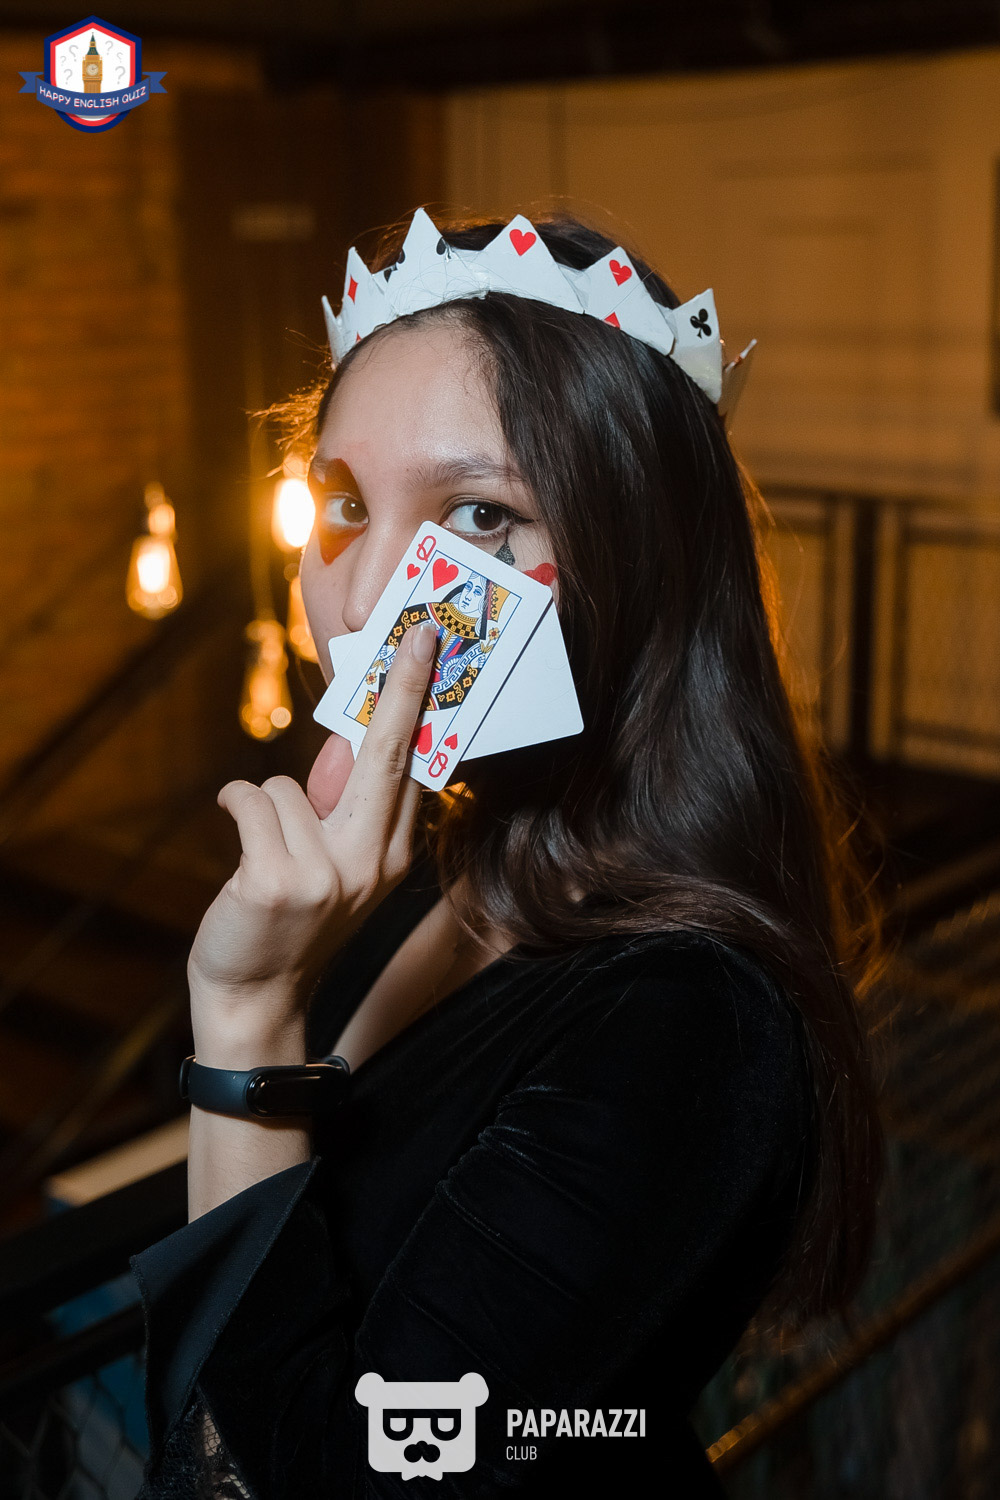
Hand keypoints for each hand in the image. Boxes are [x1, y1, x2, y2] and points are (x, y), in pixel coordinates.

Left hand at [187, 620, 436, 1040]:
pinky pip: (248, 799)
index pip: (413, 768)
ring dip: (264, 809)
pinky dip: (233, 806)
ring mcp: (325, 875)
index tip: (429, 648)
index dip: (420, 704)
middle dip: (401, 688)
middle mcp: (371, 865)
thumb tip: (350, 740)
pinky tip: (238, 842)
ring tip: (264, 859)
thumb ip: (350, 813)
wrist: (255, 996)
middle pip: (386, 756)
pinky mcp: (275, 880)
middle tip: (416, 630)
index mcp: (394, 858)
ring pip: (285, 786)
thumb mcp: (340, 872)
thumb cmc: (292, 923)